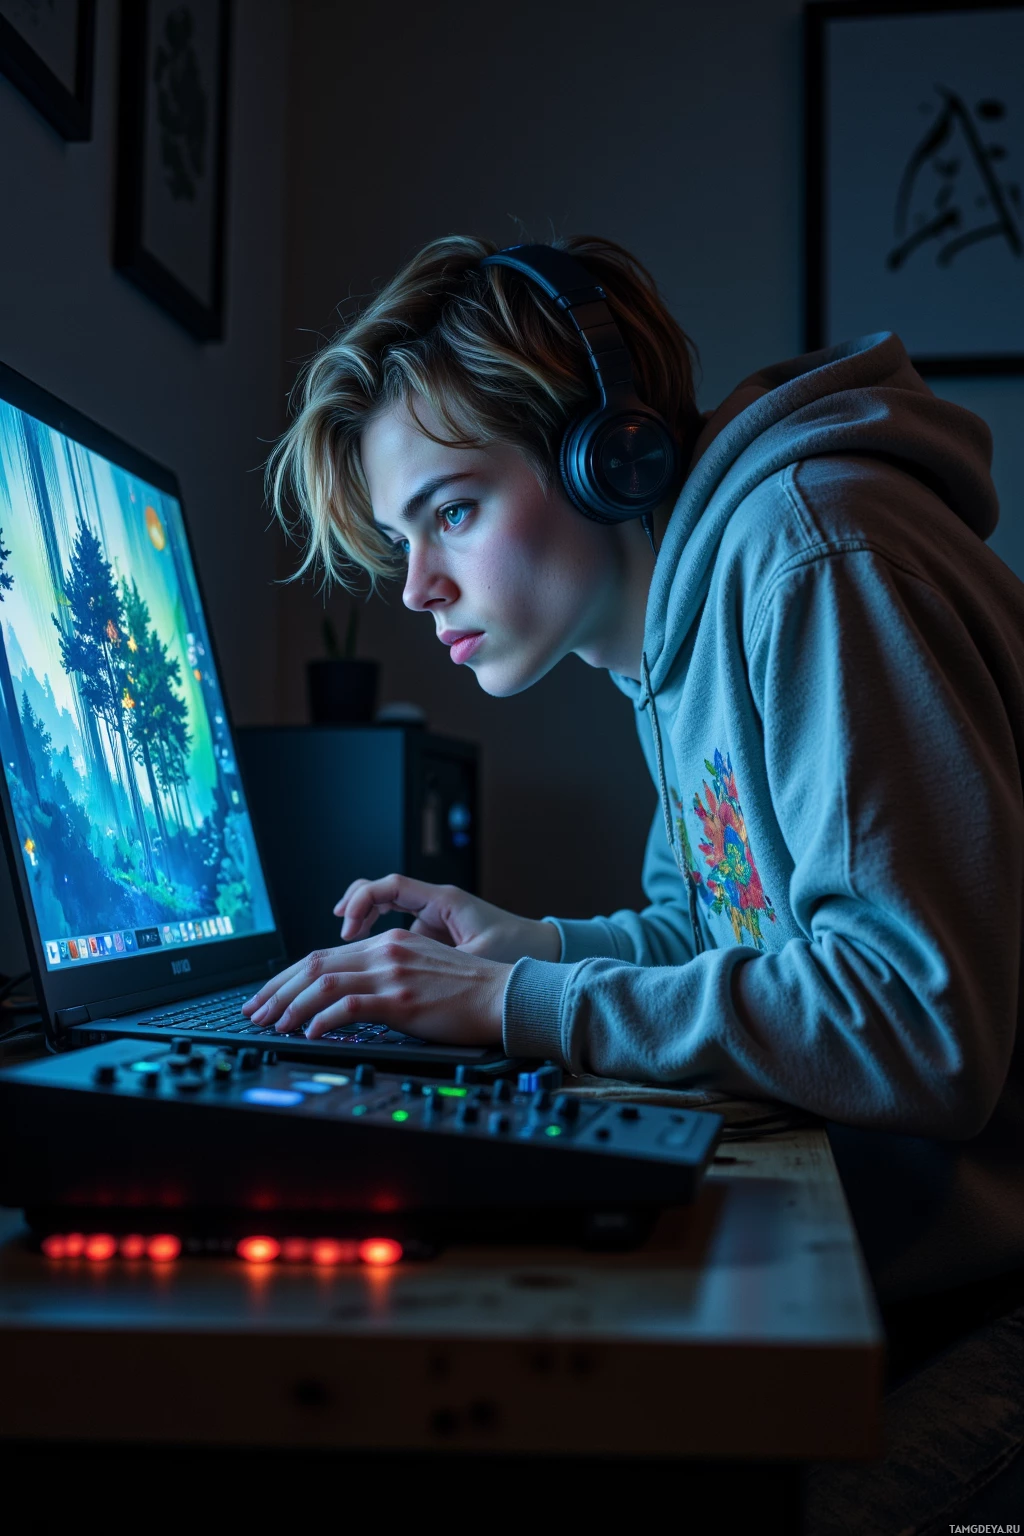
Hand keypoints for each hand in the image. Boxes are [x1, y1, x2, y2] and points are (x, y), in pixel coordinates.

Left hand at [241, 929, 509, 1043]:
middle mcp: (385, 952)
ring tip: (272, 1024)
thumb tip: (347, 998)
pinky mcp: (401, 999)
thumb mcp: (419, 970)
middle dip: (277, 990)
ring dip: (290, 1005)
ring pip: (323, 983)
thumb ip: (384, 975)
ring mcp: (392, 974)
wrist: (502, 996)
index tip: (267, 996)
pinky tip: (308, 1032)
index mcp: (387, 943)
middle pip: (314, 964)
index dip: (288, 977)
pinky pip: (348, 1005)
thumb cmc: (467, 992)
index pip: (323, 955)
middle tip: (254, 1011)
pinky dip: (321, 1019)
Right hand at [333, 874, 560, 962]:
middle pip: (380, 892)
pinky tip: (367, 960)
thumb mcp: (477, 957)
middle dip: (353, 909)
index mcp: (444, 900)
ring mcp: (433, 918)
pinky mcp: (434, 935)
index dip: (363, 902)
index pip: (391, 886)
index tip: (348, 926)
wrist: (544, 952)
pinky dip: (378, 939)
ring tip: (344, 951)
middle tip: (340, 935)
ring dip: (363, 926)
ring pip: (386, 911)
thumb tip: (402, 971)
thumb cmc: (518, 951)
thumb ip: (441, 960)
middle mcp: (435, 904)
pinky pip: (397, 930)